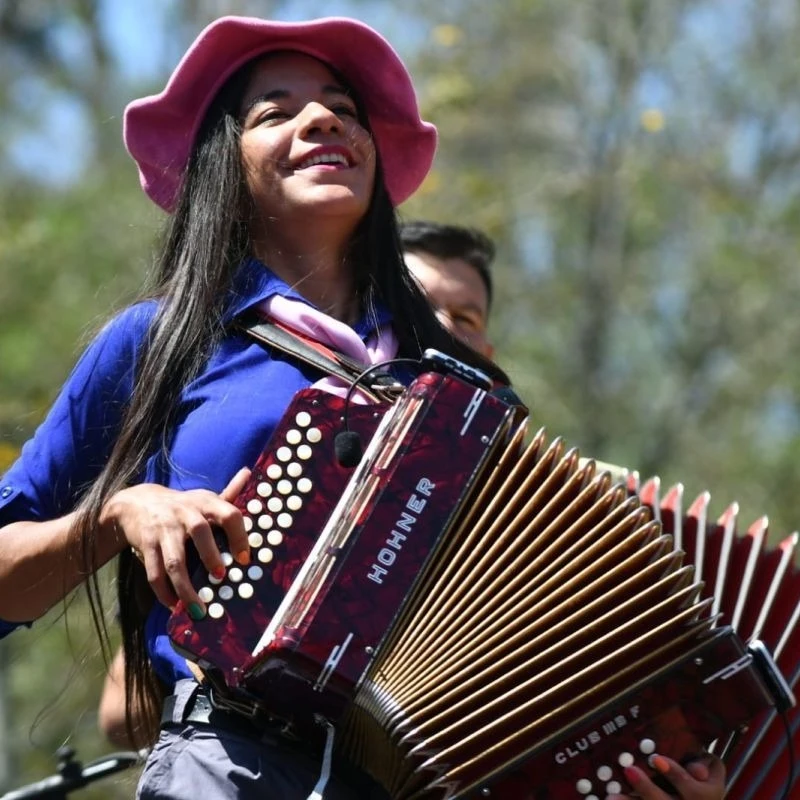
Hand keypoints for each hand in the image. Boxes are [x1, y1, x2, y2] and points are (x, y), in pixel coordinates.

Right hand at [101, 467, 251, 615]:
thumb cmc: (181, 506)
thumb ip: (229, 493)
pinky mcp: (147, 545)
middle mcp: (185, 513)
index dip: (239, 535)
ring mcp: (164, 530)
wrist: (136, 502)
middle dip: (211, 556)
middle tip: (220, 578)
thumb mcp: (204, 497)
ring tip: (198, 609)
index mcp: (205, 503)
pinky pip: (154, 573)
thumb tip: (248, 472)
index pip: (229, 514)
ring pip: (174, 562)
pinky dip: (164, 593)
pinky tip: (174, 606)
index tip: (244, 558)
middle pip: (200, 532)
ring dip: (186, 588)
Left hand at [608, 753, 725, 799]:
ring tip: (610, 796)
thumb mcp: (711, 768)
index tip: (656, 759)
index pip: (693, 789)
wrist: (698, 799)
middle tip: (629, 770)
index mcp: (707, 796)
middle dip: (647, 789)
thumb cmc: (702, 777)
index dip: (675, 775)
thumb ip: (705, 765)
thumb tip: (697, 771)